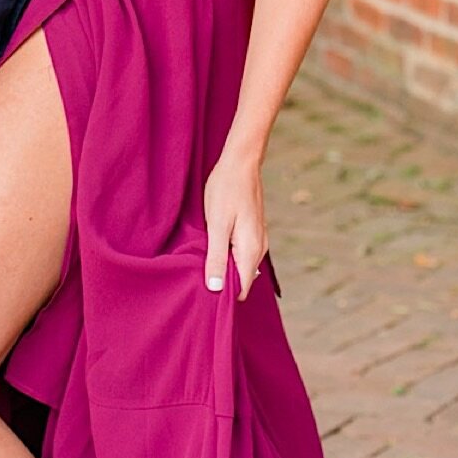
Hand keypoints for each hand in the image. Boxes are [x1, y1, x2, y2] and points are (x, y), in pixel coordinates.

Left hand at [204, 143, 266, 297]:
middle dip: (223, 282)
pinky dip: (228, 256)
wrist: (240, 163)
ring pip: (241, 266)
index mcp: (251, 250)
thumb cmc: (226, 191)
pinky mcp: (253, 232)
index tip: (204, 292)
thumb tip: (217, 289)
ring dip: (224, 267)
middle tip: (198, 275)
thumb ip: (217, 258)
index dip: (224, 294)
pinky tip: (213, 247)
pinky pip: (241, 254)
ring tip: (203, 260)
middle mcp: (260, 249)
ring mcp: (258, 239)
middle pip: (242, 279)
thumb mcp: (217, 226)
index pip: (243, 288)